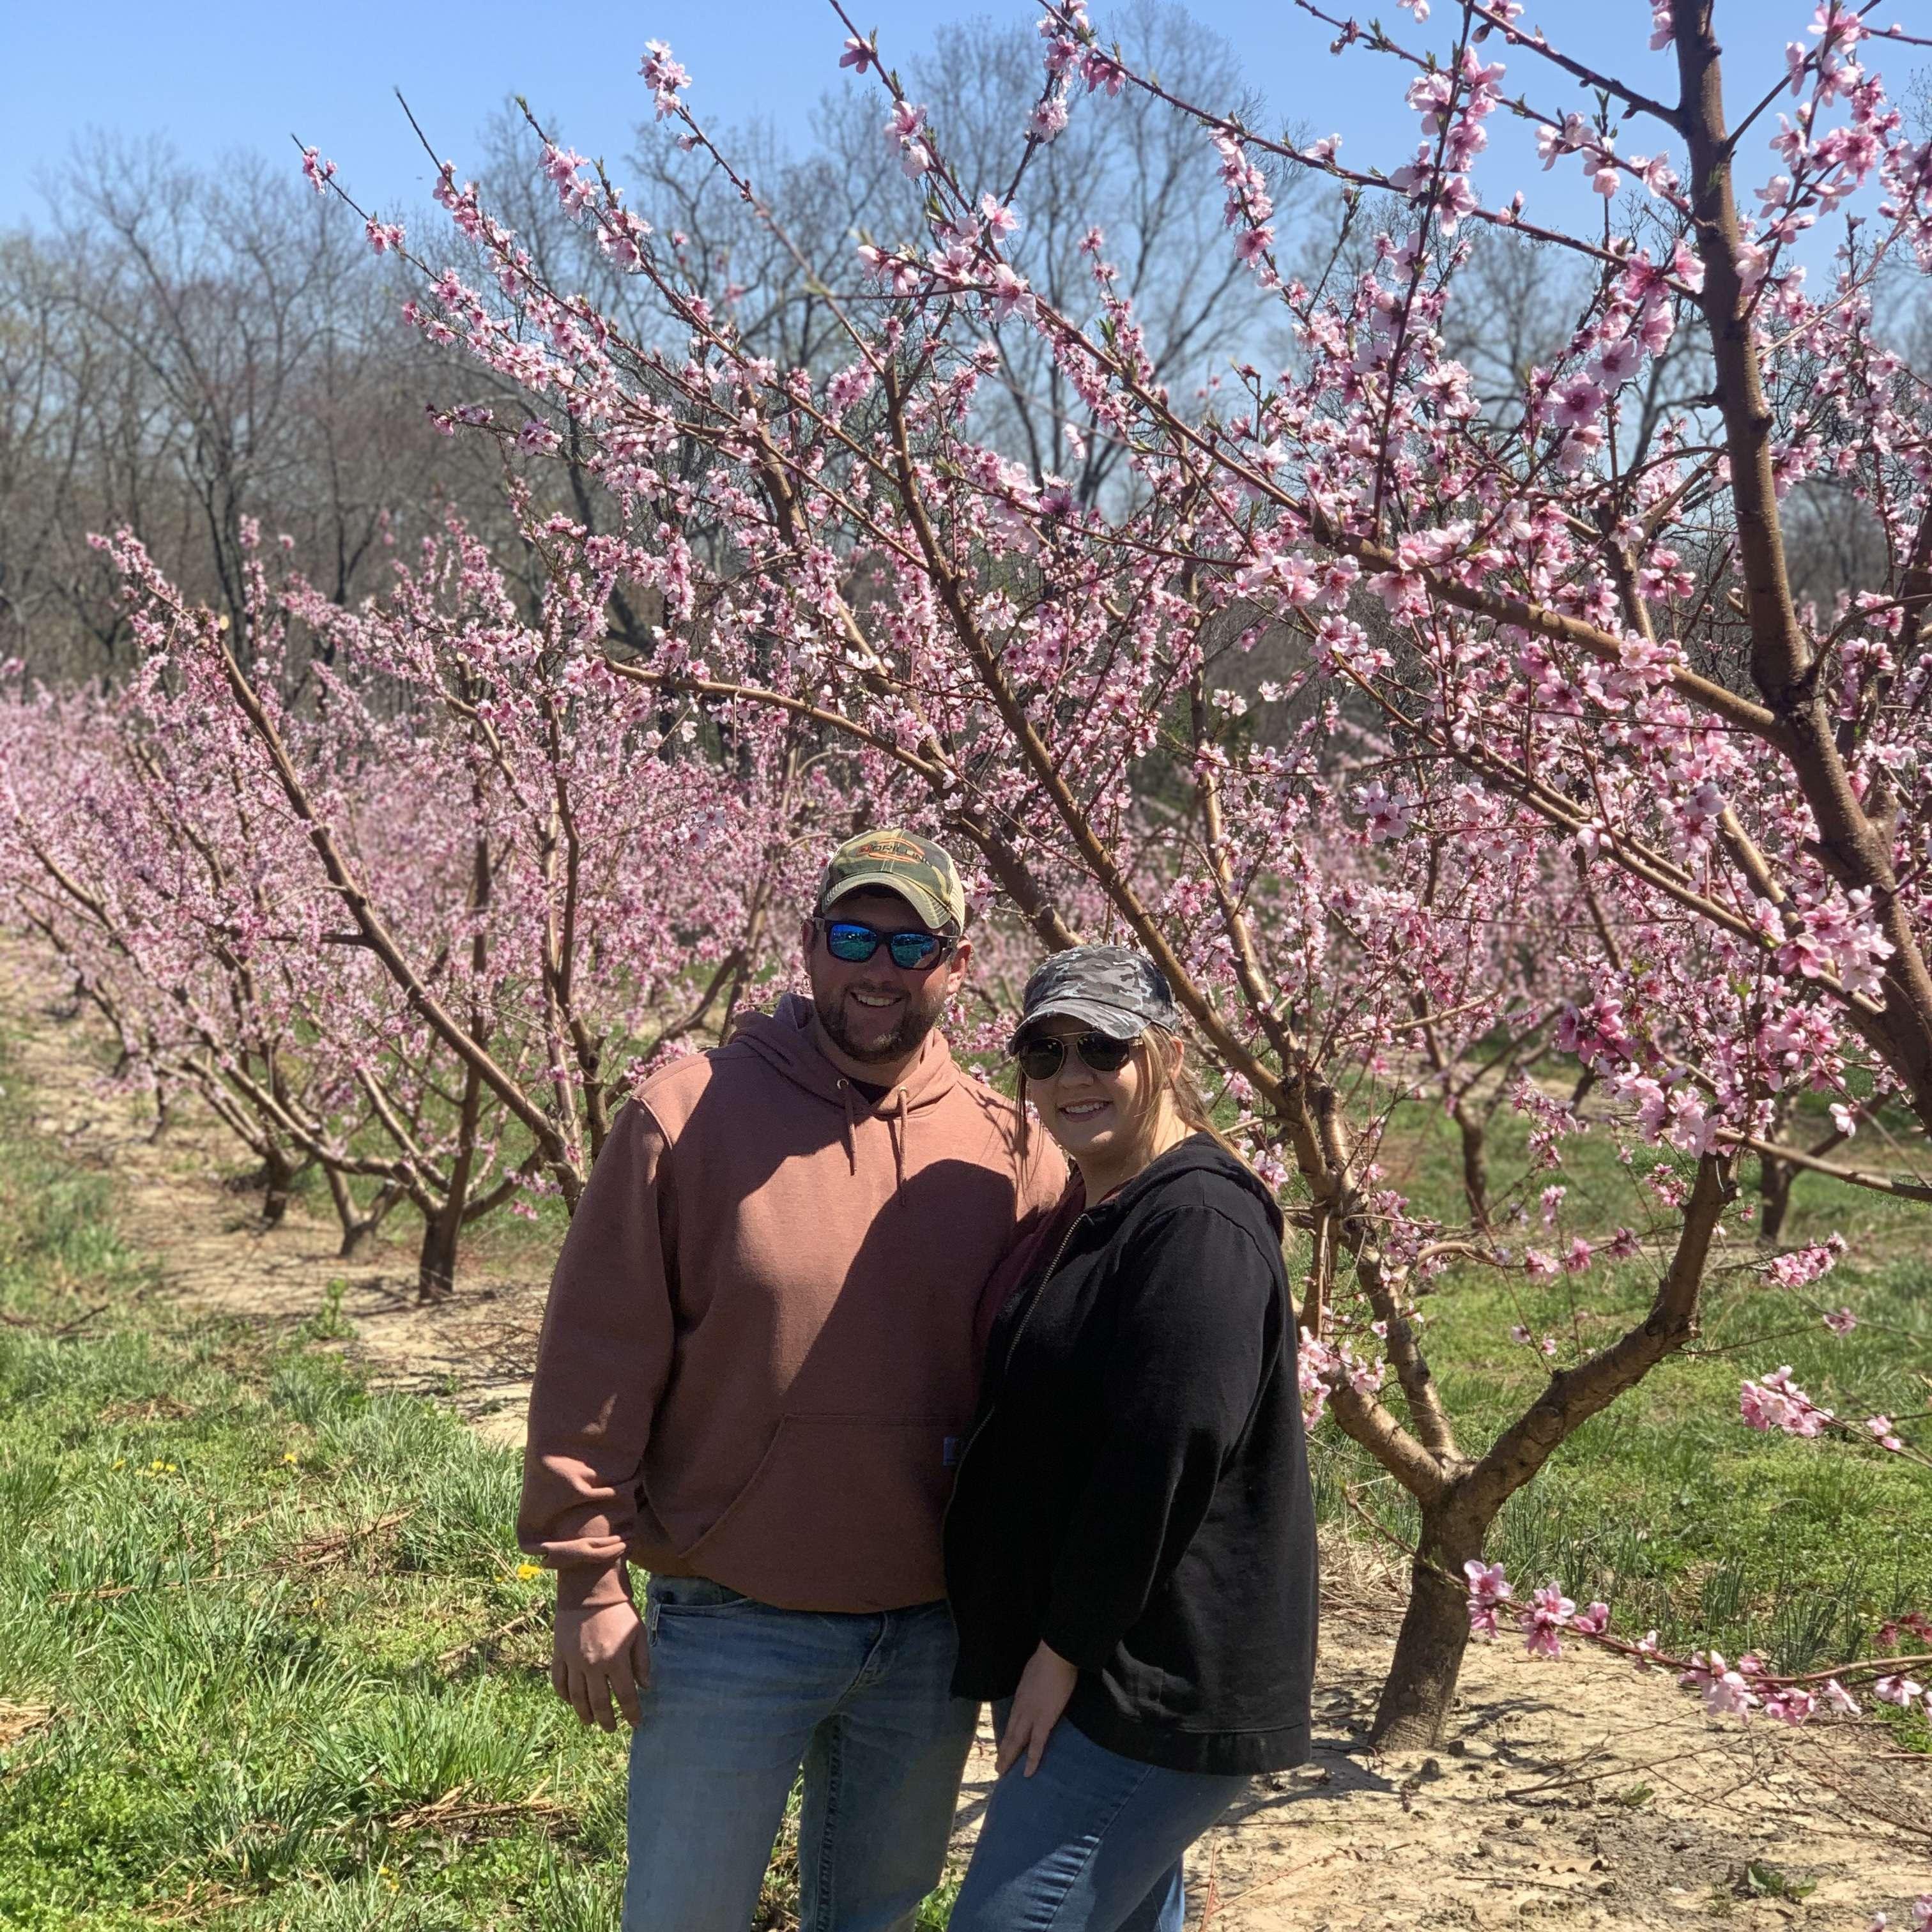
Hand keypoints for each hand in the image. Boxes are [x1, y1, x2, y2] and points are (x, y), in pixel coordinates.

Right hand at [551, 1597, 648, 1731]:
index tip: (635, 1722)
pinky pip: (559, 1682)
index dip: (631, 1712)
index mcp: (615, 1659)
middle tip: (611, 1728)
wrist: (589, 1587)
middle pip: (599, 1703)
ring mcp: (573, 1661)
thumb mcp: (638, 1632)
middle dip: (607, 1719)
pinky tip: (571, 1702)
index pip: (625, 1696)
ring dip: (584, 1713)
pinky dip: (564, 1695)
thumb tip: (644, 1686)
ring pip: (577, 1698)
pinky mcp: (559, 1654)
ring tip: (591, 1722)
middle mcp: (593, 1665)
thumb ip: (642, 1661)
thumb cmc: (619, 1609)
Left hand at [998, 1641, 1078, 1777]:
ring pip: (1017, 1742)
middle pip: (1010, 1735)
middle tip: (998, 1768)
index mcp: (1020, 1697)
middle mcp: (1021, 1709)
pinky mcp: (1044, 1720)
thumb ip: (1032, 1684)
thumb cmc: (1048, 1660)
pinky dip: (1032, 1760)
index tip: (1003, 1747)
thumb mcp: (1033, 1672)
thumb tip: (1035, 1686)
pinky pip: (1037, 1744)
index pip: (1012, 1721)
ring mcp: (1031, 1716)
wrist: (1055, 1656)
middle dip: (1004, 1752)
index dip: (1007, 1736)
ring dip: (1009, 1758)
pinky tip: (1028, 1773)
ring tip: (1003, 1772)